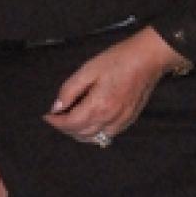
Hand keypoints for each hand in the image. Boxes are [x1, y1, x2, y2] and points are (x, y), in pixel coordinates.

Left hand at [44, 27, 190, 145]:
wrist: (148, 58)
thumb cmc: (117, 61)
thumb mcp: (87, 70)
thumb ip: (69, 90)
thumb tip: (56, 107)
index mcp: (98, 106)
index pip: (70, 124)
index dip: (55, 122)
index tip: (47, 116)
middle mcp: (110, 118)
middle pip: (80, 134)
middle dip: (64, 128)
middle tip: (56, 118)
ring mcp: (121, 121)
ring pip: (94, 138)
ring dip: (78, 134)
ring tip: (69, 122)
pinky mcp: (129, 119)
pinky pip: (108, 135)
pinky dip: (94, 134)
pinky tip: (89, 124)